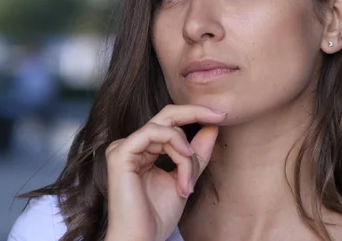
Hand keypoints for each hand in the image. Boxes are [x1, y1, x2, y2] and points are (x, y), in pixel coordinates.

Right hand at [104, 105, 224, 240]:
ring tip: (189, 180)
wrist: (141, 240)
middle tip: (219, 115)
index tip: (221, 115)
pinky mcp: (121, 153)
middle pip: (166, 115)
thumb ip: (196, 155)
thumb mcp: (185, 178)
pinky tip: (184, 160)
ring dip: (186, 153)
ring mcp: (123, 147)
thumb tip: (212, 127)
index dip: (195, 115)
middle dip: (196, 113)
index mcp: (142, 150)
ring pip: (167, 130)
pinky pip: (155, 133)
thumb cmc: (157, 217)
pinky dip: (175, 146)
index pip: (170, 123)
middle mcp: (130, 145)